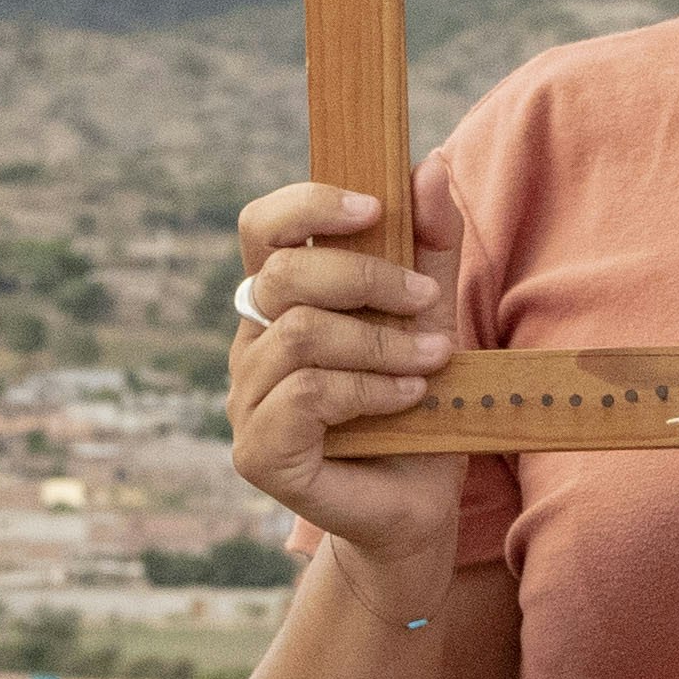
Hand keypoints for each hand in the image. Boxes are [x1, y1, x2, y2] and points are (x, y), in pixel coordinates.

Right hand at [225, 165, 466, 630]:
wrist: (418, 511)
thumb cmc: (419, 412)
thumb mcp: (433, 318)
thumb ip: (430, 250)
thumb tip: (429, 168)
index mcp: (281, 304)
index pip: (263, 228)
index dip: (308, 203)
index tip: (375, 206)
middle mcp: (251, 346)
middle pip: (284, 275)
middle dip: (366, 278)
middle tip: (430, 303)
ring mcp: (245, 401)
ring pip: (300, 336)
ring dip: (380, 345)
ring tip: (430, 363)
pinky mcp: (257, 452)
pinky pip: (304, 396)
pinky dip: (368, 390)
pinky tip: (408, 401)